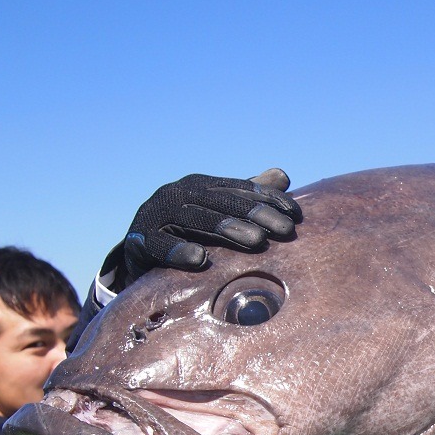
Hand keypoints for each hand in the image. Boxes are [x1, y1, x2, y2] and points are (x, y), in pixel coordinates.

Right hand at [122, 169, 301, 281]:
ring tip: (257, 241)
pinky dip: (178, 250)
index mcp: (200, 187)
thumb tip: (282, 175)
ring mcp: (156, 214)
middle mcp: (178, 194)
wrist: (137, 254)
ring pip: (195, 219)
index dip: (268, 200)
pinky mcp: (139, 240)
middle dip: (256, 214)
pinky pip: (159, 244)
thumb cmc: (186, 233)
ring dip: (226, 229)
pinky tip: (200, 259)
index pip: (239, 189)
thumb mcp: (217, 214)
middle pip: (221, 202)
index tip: (296, 215)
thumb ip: (245, 197)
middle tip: (285, 230)